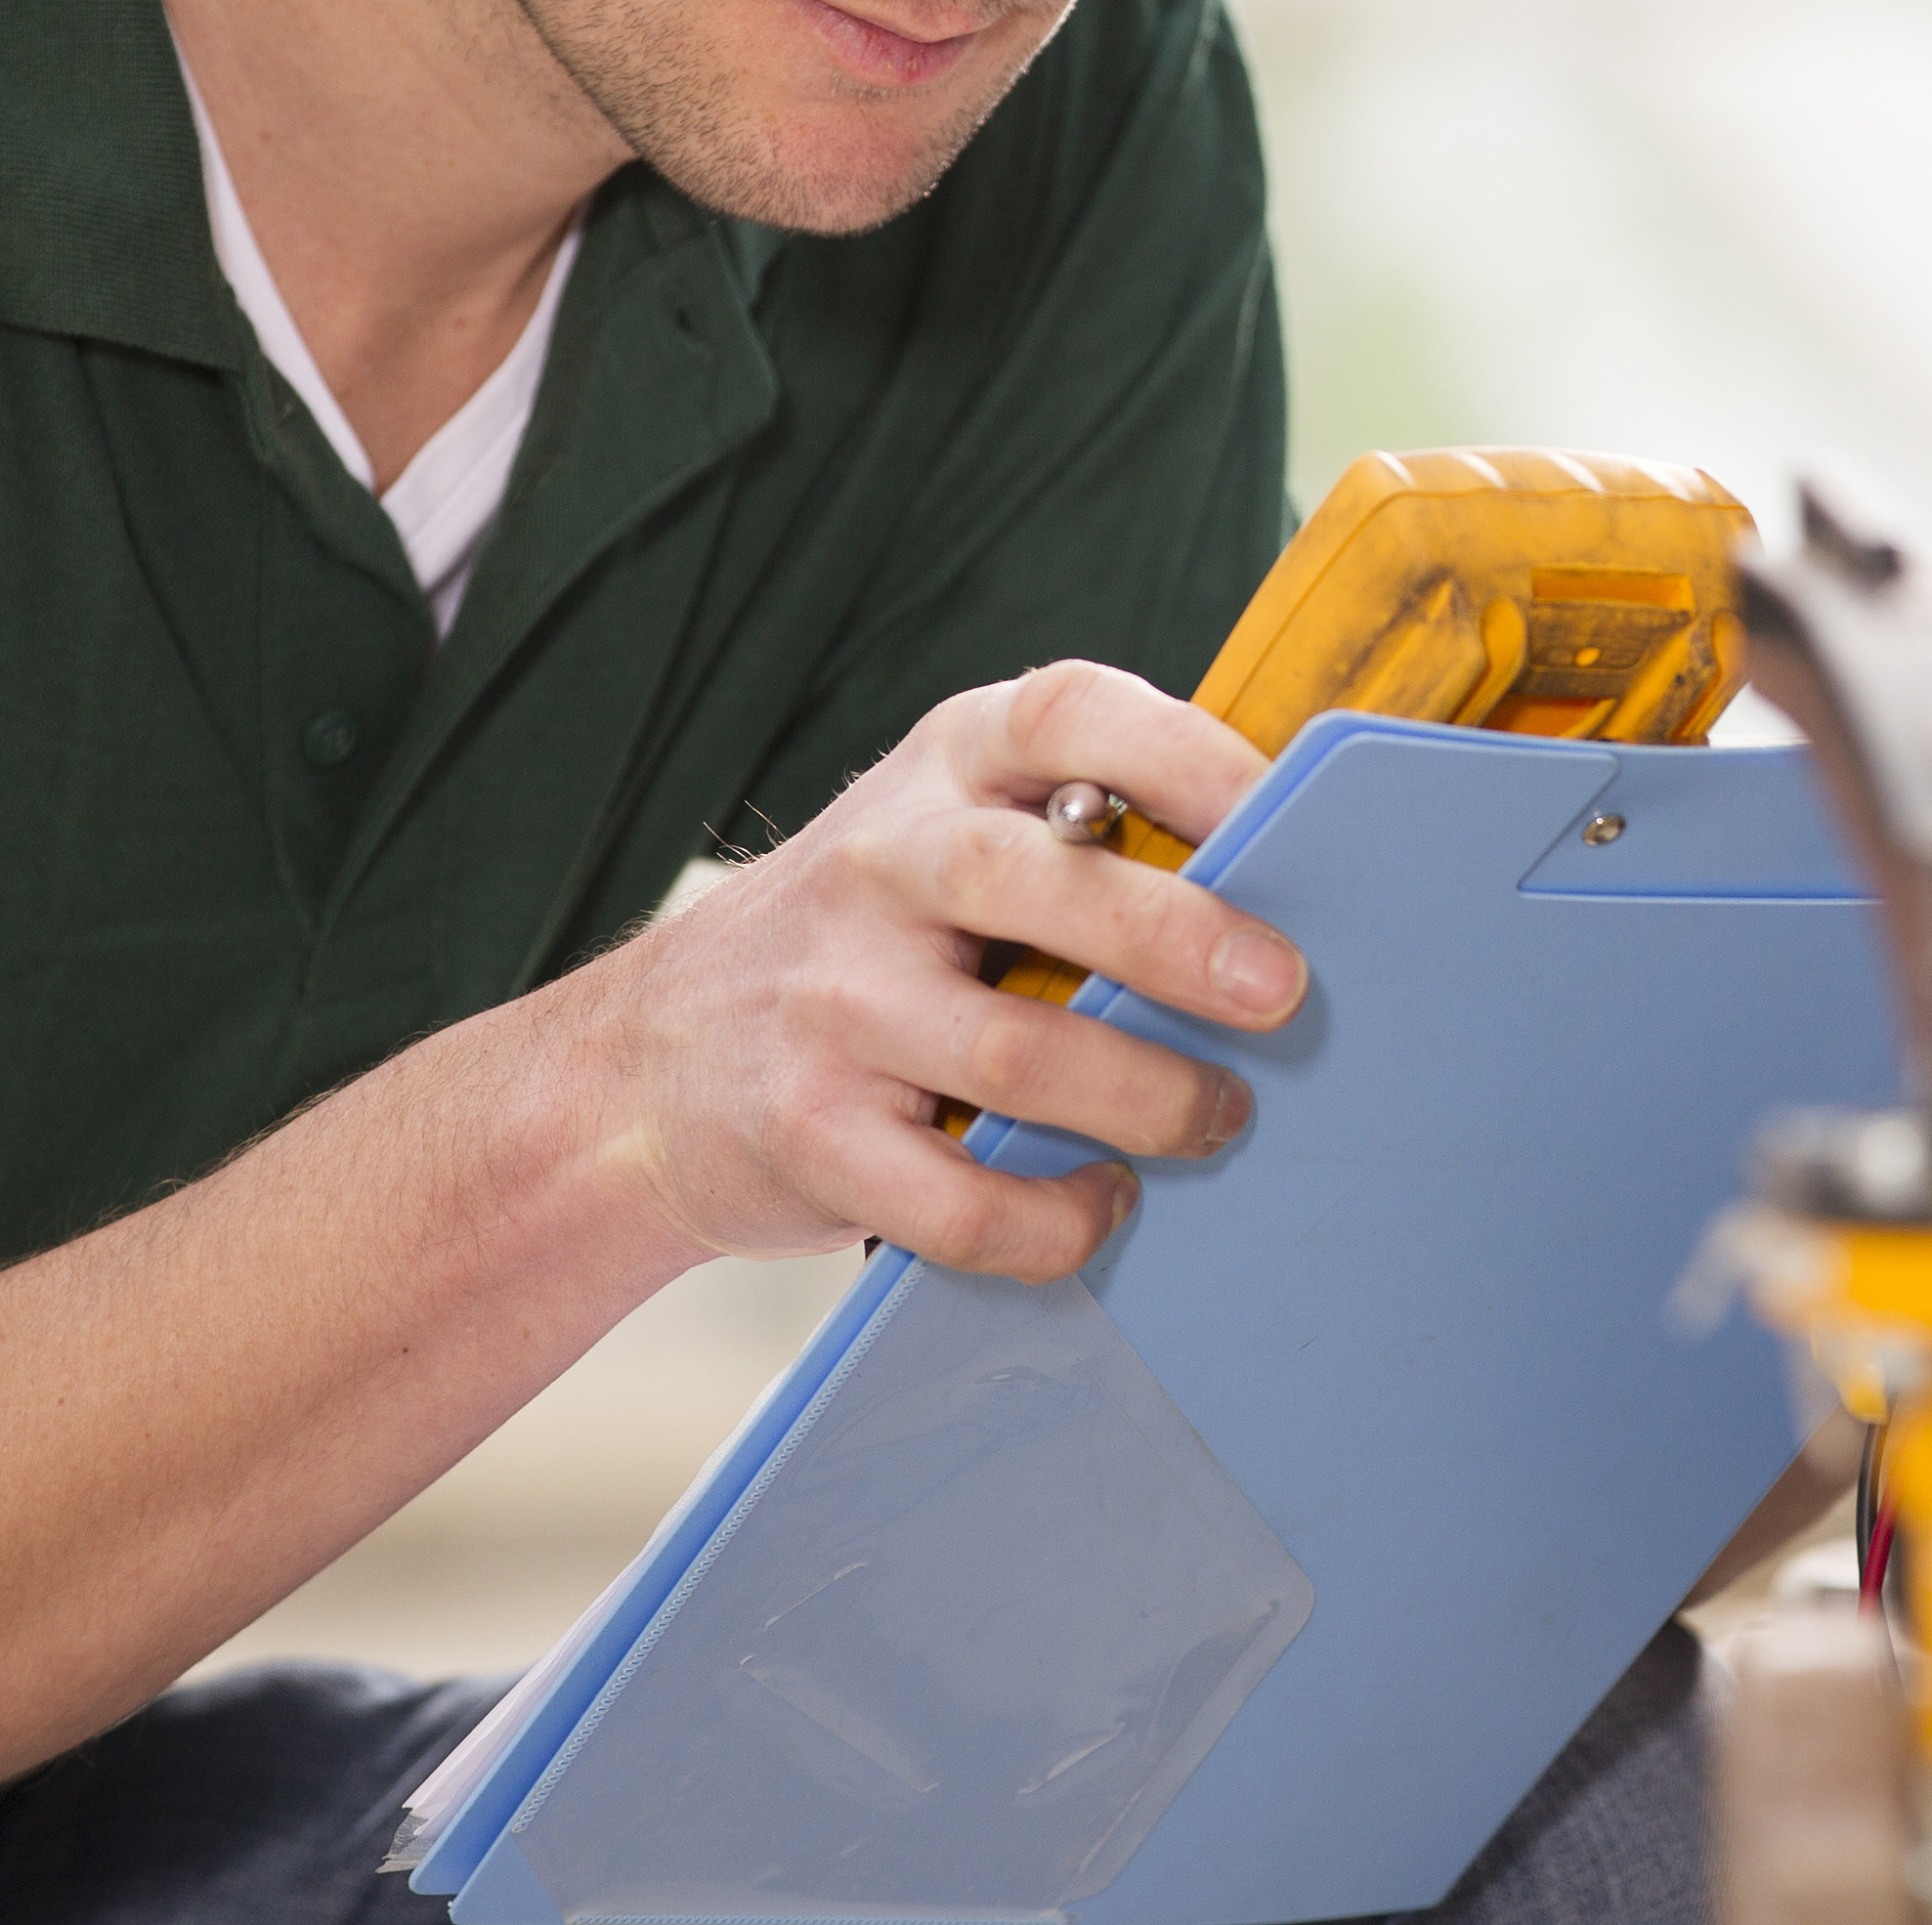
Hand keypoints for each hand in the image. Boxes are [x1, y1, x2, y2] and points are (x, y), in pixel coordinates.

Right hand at [556, 662, 1302, 1280]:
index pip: (1065, 714)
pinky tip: (1099, 1209)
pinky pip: (952, 1196)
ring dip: (1142, 1096)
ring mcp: (830, 1005)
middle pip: (1031, 879)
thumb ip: (1076, 836)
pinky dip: (1049, 1218)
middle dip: (1174, 935)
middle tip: (1280, 990)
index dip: (1182, 751)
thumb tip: (1289, 882)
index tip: (1279, 808)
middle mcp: (875, 869)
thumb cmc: (860, 945)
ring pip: (1009, 1051)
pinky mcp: (808, 1134)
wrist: (643, 1068)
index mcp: (938, 770)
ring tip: (1217, 1118)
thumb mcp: (942, 836)